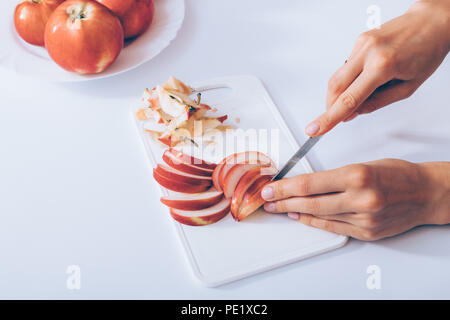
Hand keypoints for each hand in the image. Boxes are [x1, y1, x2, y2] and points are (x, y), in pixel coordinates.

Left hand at [261, 159, 449, 240]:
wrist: (426, 193)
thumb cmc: (397, 174)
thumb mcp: (363, 165)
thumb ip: (333, 177)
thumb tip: (303, 184)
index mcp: (357, 175)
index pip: (309, 183)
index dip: (284, 187)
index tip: (270, 187)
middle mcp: (360, 199)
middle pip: (309, 202)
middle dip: (282, 201)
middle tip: (267, 200)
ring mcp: (364, 220)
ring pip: (319, 216)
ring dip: (294, 212)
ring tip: (278, 208)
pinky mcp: (367, 233)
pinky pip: (333, 228)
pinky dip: (313, 222)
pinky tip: (300, 217)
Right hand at [305, 0, 449, 135]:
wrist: (433, 22)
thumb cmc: (427, 52)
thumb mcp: (407, 88)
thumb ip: (376, 103)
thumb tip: (352, 113)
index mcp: (383, 65)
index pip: (349, 99)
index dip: (329, 118)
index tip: (315, 129)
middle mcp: (369, 51)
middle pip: (335, 86)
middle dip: (330, 106)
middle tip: (332, 119)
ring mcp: (362, 43)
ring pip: (338, 76)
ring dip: (341, 93)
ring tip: (358, 96)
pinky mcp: (360, 39)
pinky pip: (346, 66)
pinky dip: (350, 78)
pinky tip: (364, 78)